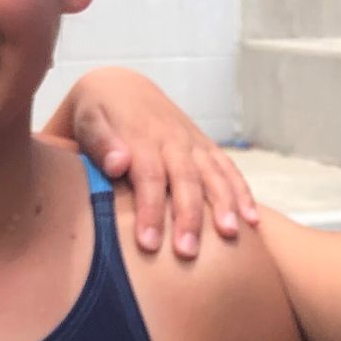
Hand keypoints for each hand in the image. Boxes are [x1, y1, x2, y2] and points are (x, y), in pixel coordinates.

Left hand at [50, 66, 258, 256]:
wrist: (121, 88)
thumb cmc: (97, 114)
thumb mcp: (88, 120)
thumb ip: (101, 142)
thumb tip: (118, 163)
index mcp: (141, 137)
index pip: (149, 176)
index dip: (151, 211)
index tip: (148, 244)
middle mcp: (173, 140)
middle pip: (186, 180)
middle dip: (190, 217)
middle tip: (188, 252)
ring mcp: (194, 143)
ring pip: (213, 175)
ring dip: (224, 205)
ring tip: (230, 235)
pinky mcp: (206, 148)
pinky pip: (229, 170)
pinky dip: (242, 193)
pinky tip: (252, 221)